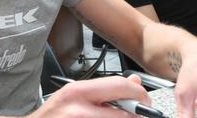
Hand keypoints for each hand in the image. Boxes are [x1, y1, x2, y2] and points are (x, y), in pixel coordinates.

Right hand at [31, 75, 148, 117]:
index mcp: (78, 92)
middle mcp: (79, 111)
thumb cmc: (52, 116)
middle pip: (124, 114)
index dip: (138, 93)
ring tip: (112, 116)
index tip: (143, 100)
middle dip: (134, 114)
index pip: (120, 86)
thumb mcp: (74, 95)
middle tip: (136, 114)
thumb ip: (104, 89)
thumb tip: (134, 81)